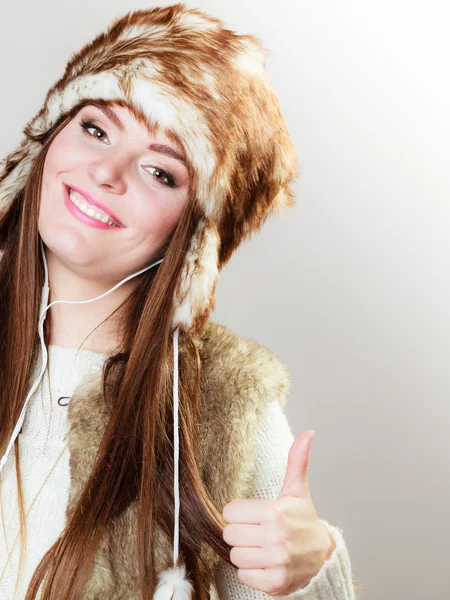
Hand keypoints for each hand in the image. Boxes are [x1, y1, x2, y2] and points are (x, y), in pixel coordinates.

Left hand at [222, 430, 334, 595]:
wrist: (323, 556)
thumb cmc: (303, 520)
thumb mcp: (296, 490)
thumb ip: (297, 460)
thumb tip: (308, 432)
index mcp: (275, 512)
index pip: (230, 513)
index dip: (239, 514)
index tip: (254, 515)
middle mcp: (275, 538)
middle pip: (230, 535)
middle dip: (241, 533)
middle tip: (257, 531)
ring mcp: (276, 562)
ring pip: (235, 556)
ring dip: (246, 553)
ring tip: (262, 547)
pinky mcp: (274, 583)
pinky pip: (244, 575)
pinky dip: (252, 571)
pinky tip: (266, 562)